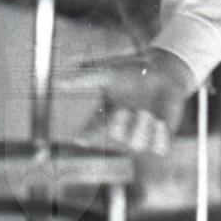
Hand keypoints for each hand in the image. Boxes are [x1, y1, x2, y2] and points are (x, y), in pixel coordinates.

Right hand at [54, 47, 197, 156]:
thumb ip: (85, 80)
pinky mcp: (161, 137)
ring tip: (149, 113)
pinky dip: (159, 135)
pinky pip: (159, 148)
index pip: (92, 129)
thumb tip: (56, 81)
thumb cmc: (133, 72)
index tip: (79, 139)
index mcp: (107, 116)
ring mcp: (142, 134)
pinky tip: (160, 122)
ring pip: (138, 144)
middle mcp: (123, 129)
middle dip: (122, 120)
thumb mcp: (109, 75)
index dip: (85, 135)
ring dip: (143, 126)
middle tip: (129, 108)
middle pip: (116, 135)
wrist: (164, 72)